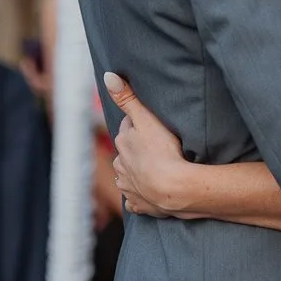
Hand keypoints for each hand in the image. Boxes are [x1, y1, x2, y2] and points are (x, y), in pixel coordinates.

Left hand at [103, 71, 195, 218]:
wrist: (173, 189)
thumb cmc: (163, 151)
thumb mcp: (146, 119)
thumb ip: (127, 98)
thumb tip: (108, 76)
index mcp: (123, 142)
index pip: (128, 127)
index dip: (140, 125)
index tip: (152, 125)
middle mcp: (120, 164)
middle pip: (127, 152)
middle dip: (137, 149)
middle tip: (158, 147)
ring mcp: (128, 186)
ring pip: (128, 175)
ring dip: (138, 172)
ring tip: (155, 169)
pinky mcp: (138, 204)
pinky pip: (135, 199)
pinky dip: (140, 195)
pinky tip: (150, 193)